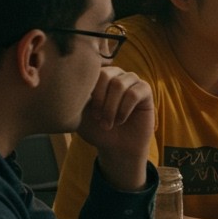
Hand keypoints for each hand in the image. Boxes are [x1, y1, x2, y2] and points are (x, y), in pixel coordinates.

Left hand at [75, 66, 153, 190]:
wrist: (115, 147)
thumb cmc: (96, 129)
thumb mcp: (79, 114)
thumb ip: (76, 96)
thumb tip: (72, 82)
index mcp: (98, 76)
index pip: (92, 71)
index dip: (89, 93)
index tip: (88, 113)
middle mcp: (116, 74)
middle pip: (106, 75)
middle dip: (101, 100)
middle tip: (98, 119)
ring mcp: (132, 81)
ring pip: (120, 84)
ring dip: (111, 108)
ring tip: (108, 123)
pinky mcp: (145, 90)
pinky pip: (134, 93)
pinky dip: (124, 110)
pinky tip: (120, 120)